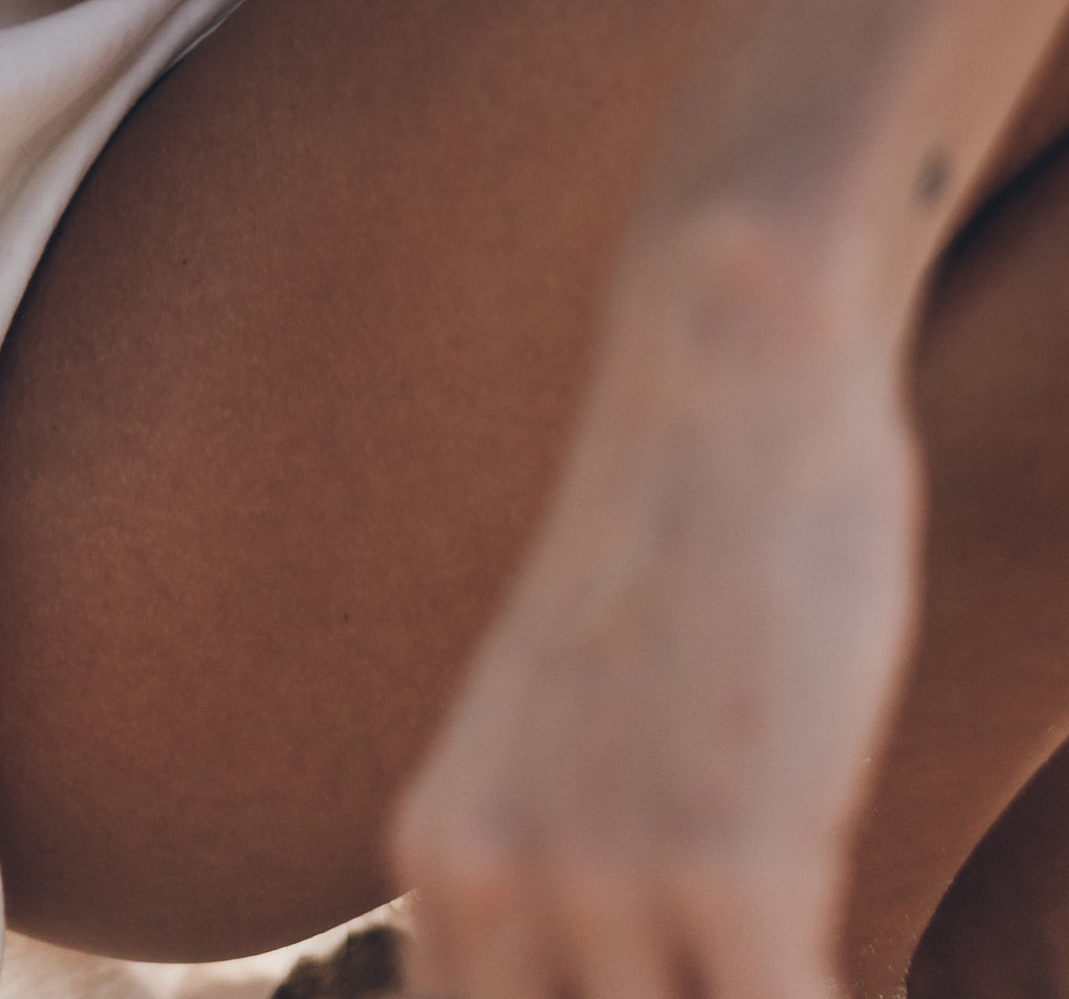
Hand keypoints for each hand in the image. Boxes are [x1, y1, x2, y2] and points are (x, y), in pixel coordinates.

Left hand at [393, 222, 921, 998]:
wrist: (722, 385)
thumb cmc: (680, 554)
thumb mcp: (561, 734)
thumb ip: (555, 873)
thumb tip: (617, 973)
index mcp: (440, 857)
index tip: (674, 988)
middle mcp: (489, 882)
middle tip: (738, 971)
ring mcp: (601, 881)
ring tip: (803, 957)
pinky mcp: (730, 868)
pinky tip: (885, 982)